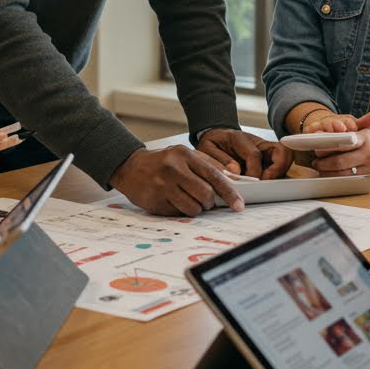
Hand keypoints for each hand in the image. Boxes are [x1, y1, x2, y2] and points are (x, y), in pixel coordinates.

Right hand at [111, 145, 244, 214]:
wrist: (130, 167)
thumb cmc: (163, 162)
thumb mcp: (184, 156)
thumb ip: (207, 165)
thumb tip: (233, 181)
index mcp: (185, 154)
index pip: (213, 176)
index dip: (229, 193)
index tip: (239, 205)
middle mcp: (174, 168)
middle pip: (205, 194)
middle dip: (209, 202)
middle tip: (206, 201)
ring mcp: (163, 185)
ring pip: (193, 208)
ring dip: (196, 208)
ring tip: (187, 199)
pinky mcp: (155, 201)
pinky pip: (178, 214)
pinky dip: (181, 211)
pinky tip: (173, 200)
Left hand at [196, 129, 292, 179]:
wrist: (215, 136)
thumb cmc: (211, 143)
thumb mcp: (206, 149)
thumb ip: (219, 159)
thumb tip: (237, 172)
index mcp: (239, 138)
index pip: (254, 155)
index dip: (254, 172)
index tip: (250, 184)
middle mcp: (256, 142)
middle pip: (280, 150)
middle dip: (277, 170)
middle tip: (265, 184)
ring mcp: (264, 148)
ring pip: (285, 155)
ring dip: (280, 171)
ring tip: (267, 185)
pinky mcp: (267, 156)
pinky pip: (280, 162)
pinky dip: (278, 173)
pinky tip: (266, 183)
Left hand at [309, 112, 369, 182]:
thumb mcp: (368, 127)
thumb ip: (351, 127)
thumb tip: (330, 128)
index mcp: (365, 138)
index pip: (342, 142)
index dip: (327, 147)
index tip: (316, 148)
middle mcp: (369, 153)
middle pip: (340, 161)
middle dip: (324, 163)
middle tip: (315, 162)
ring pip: (345, 174)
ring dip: (330, 173)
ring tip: (321, 169)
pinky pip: (354, 182)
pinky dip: (341, 180)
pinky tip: (334, 177)